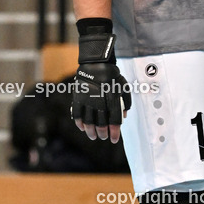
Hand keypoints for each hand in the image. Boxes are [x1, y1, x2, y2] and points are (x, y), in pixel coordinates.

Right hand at [72, 29, 131, 143]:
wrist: (96, 63)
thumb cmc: (112, 75)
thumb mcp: (124, 87)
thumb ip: (126, 102)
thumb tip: (124, 116)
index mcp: (113, 99)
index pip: (114, 121)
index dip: (114, 133)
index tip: (114, 140)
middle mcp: (100, 102)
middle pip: (101, 124)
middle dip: (103, 133)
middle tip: (103, 137)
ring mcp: (88, 100)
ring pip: (88, 121)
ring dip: (91, 131)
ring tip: (93, 136)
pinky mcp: (78, 97)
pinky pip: (77, 114)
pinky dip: (79, 123)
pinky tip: (82, 128)